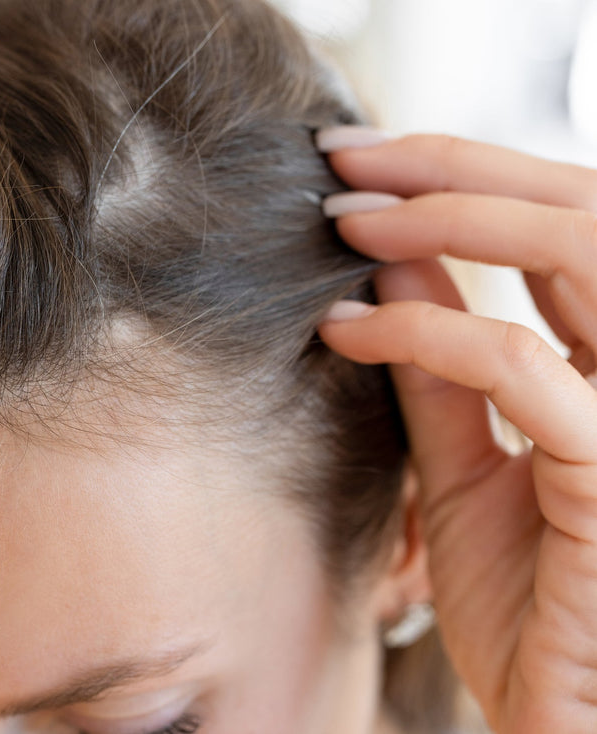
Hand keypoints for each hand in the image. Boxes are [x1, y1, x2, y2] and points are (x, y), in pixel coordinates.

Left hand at [317, 130, 596, 732]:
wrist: (555, 711)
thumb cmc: (524, 601)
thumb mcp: (459, 467)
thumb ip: (437, 370)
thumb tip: (392, 268)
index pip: (561, 235)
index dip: (470, 180)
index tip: (367, 164)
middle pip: (578, 217)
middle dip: (457, 170)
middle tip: (350, 158)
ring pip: (573, 257)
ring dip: (446, 222)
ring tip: (346, 221)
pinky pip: (522, 369)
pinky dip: (429, 336)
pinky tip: (350, 331)